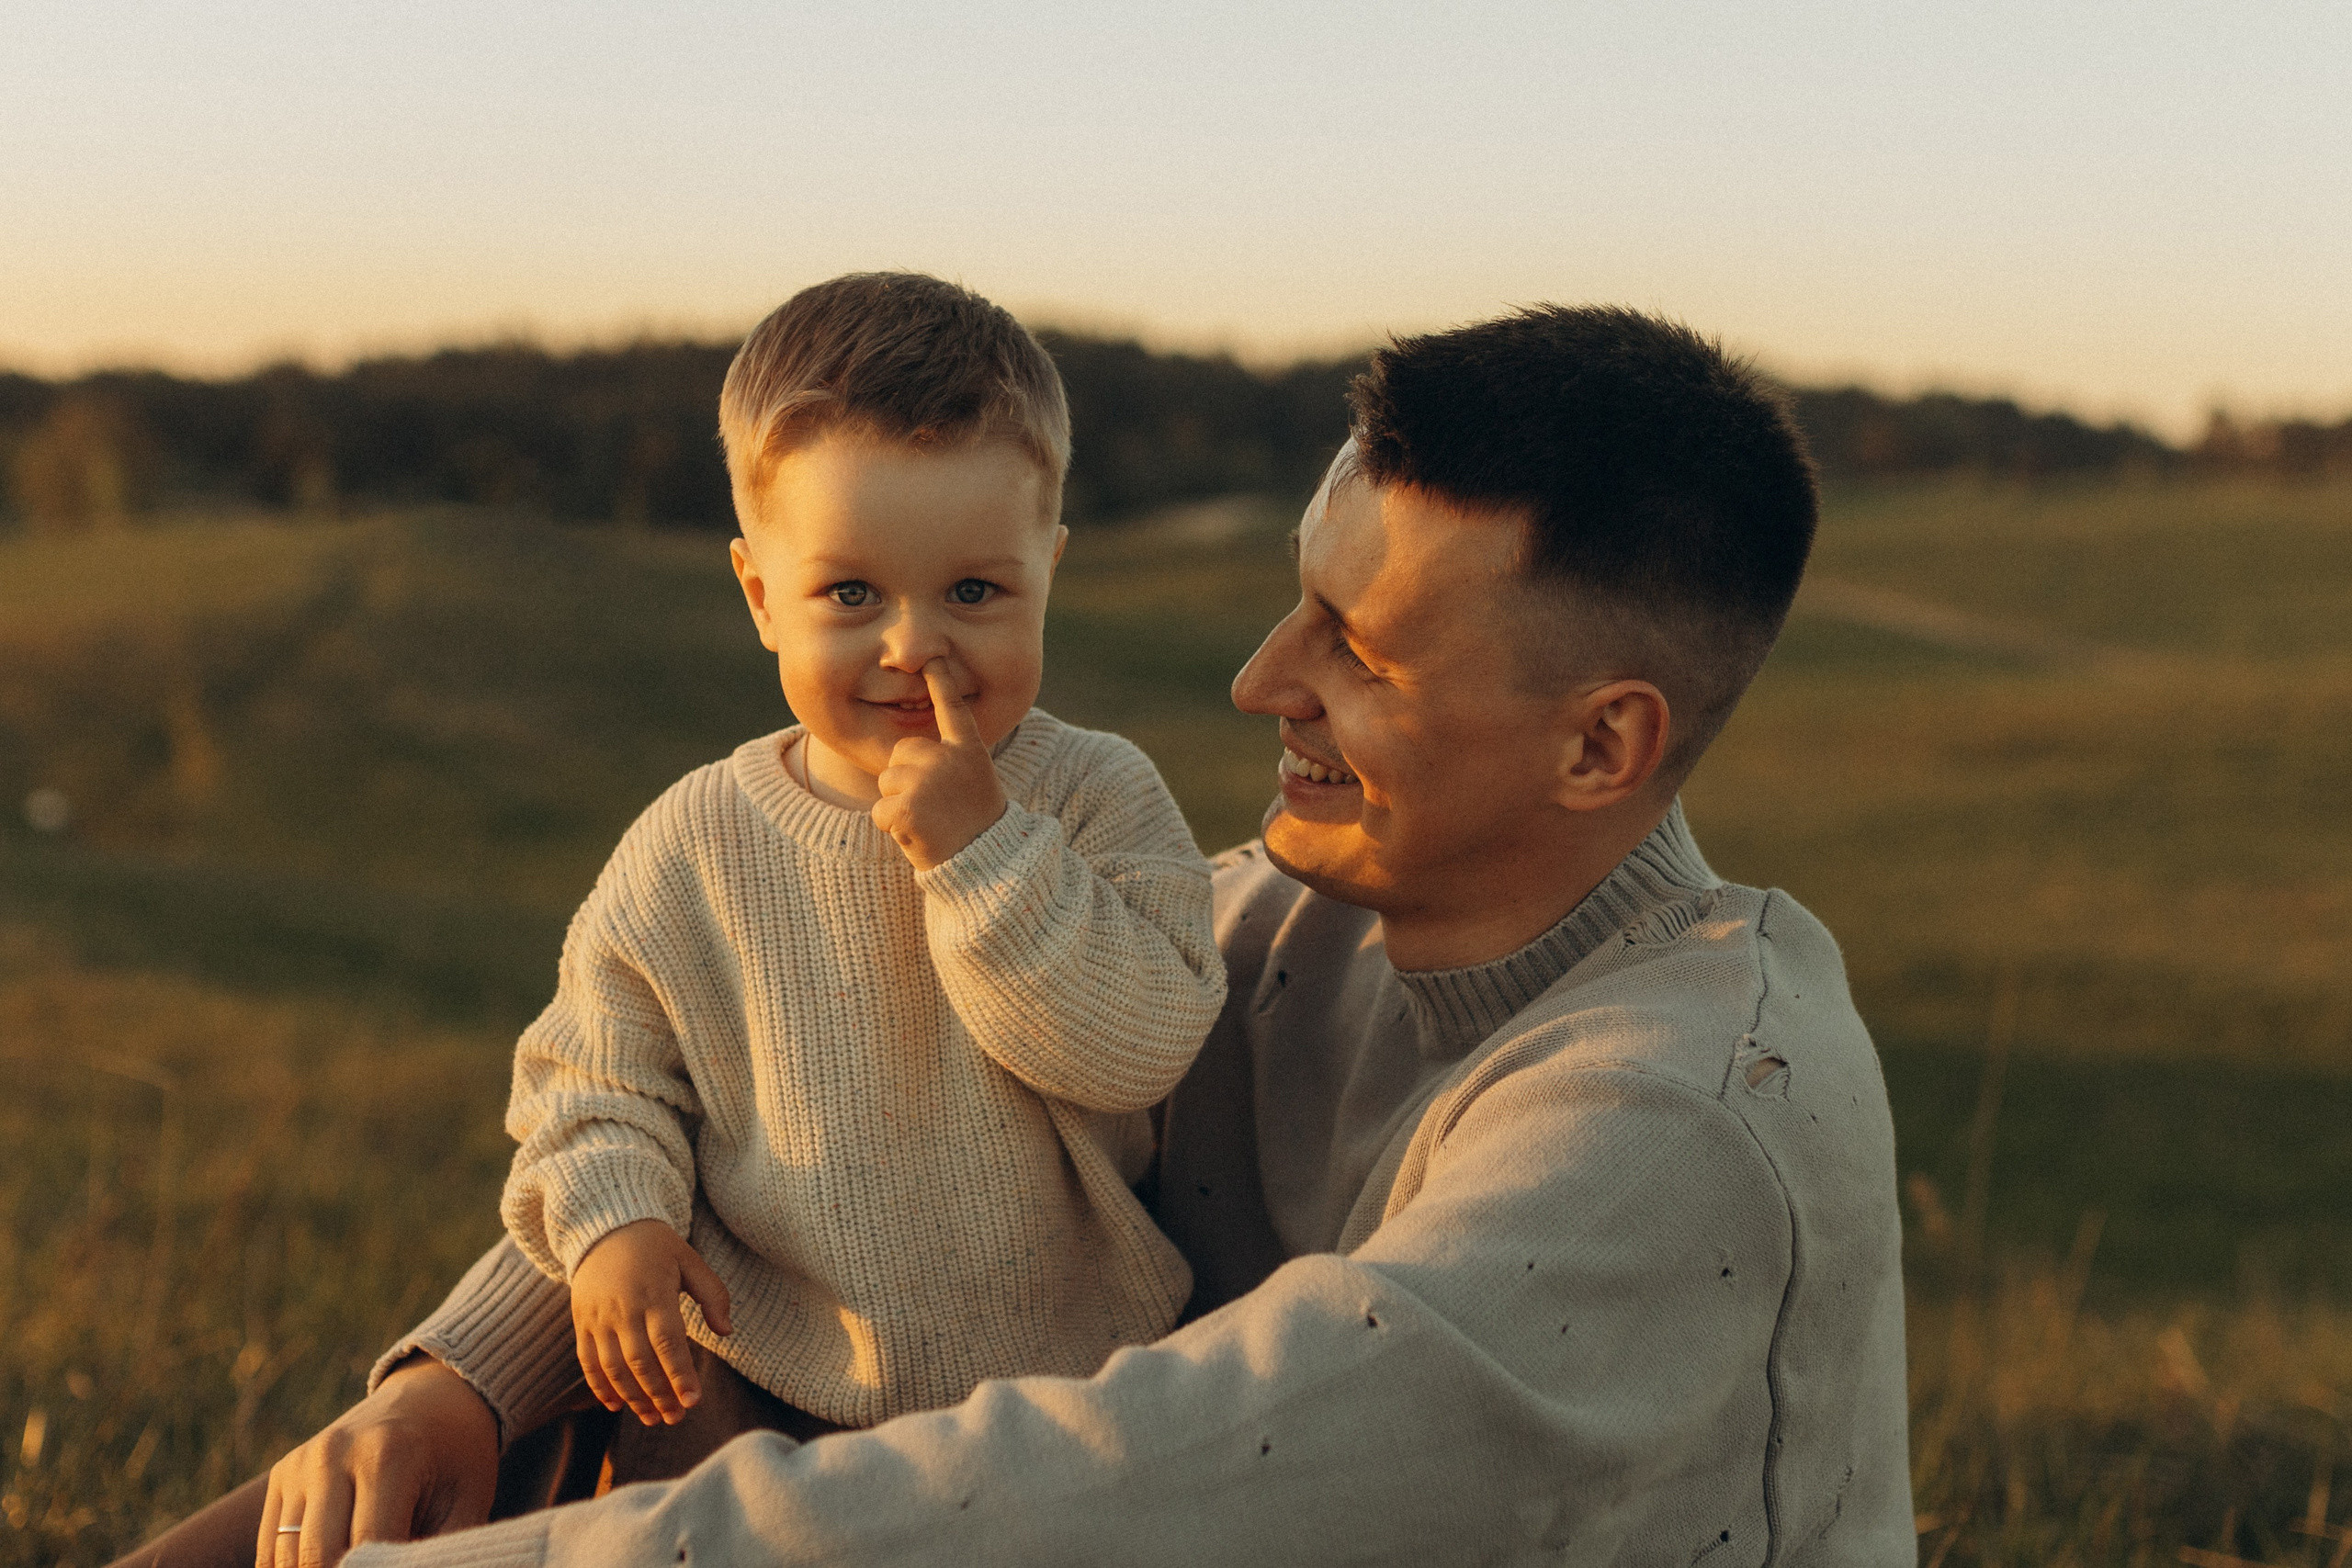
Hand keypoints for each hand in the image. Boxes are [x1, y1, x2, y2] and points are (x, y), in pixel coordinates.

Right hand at [257, 1354, 496, 1567]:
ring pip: (287, 1555)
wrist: (429, 1398)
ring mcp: (301, 1462)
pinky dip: (293, 1566)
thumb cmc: (456, 1457)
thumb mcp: (467, 1500)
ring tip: (358, 1563)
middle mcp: (332, 1454)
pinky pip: (270, 1545)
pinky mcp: (282, 1473)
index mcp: (386, 1455)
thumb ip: (439, 1550)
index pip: (366, 1548)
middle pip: (317, 1555)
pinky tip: (330, 1561)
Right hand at [570, 1219, 733, 1426]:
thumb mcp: (690, 1260)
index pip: (668, 1342)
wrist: (605, 1229)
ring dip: (633, 1397)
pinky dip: (599, 1386)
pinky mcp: (582, 1323)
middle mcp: (623, 1308)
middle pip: (640, 1361)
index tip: (694, 1401)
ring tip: (652, 1418)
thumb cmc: (656, 1247)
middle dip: (659, 1394)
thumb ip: (713, 1294)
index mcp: (654, 1293)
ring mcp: (599, 1318)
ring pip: (613, 1367)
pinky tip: (616, 1405)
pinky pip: (587, 1361)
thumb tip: (726, 1331)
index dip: (680, 1374)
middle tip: (676, 1418)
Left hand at [872, 657, 1007, 870]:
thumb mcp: (974, 785)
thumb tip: (910, 752)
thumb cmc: (976, 828)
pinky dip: (892, 828)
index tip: (933, 657)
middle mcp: (947, 758)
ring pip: (887, 782)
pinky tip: (918, 835)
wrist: (987, 865)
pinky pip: (879, 811)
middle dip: (906, 780)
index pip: (952, 709)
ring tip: (930, 822)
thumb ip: (948, 763)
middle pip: (901, 753)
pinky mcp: (906, 804)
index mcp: (968, 750)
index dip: (941, 681)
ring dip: (899, 806)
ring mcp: (927, 779)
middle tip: (934, 808)